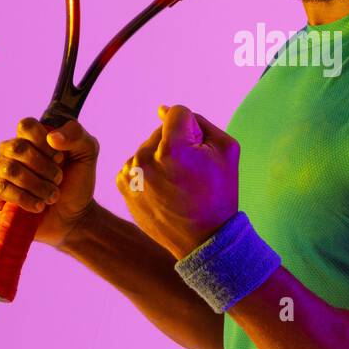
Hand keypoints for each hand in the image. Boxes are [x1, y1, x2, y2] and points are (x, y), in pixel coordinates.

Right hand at [0, 116, 99, 246]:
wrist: (74, 217)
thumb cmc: (77, 182)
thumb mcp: (88, 153)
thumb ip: (76, 135)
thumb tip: (52, 137)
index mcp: (32, 137)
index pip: (26, 126)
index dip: (43, 142)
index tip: (60, 158)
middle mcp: (12, 151)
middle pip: (17, 147)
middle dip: (44, 167)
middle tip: (59, 179)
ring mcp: (1, 171)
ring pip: (9, 169)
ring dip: (37, 185)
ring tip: (52, 196)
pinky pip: (0, 188)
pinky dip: (24, 198)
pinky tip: (39, 206)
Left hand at [116, 105, 238, 259]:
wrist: (203, 239)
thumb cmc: (219, 193)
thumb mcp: (226, 149)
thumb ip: (199, 121)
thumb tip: (162, 110)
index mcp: (172, 148)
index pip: (177, 113)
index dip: (194, 130)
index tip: (199, 153)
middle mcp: (146, 158)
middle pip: (161, 131)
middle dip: (176, 144)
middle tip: (190, 174)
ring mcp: (131, 173)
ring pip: (148, 148)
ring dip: (160, 158)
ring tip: (177, 185)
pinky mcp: (122, 186)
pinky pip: (136, 165)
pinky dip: (148, 172)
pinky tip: (163, 190)